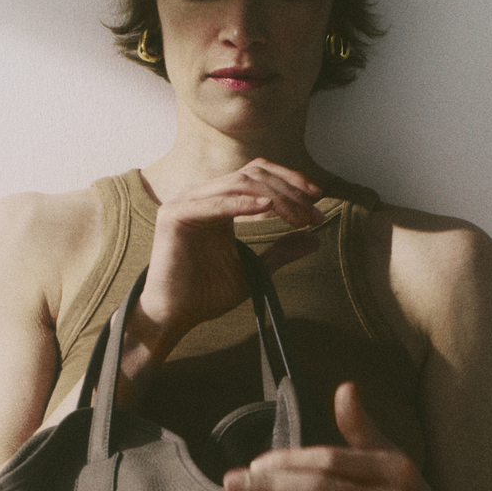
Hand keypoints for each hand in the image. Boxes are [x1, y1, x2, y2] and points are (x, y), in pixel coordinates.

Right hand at [141, 159, 325, 340]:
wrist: (173, 316)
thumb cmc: (206, 294)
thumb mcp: (254, 270)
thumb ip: (281, 251)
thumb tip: (315, 238)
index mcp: (218, 201)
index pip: (257, 173)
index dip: (289, 180)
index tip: (318, 198)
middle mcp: (201, 195)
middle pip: (253, 174)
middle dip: (290, 191)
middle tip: (314, 214)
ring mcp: (186, 202)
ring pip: (240, 184)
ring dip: (276, 198)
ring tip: (300, 218)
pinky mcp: (174, 216)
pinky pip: (215, 204)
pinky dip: (243, 203)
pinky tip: (268, 207)